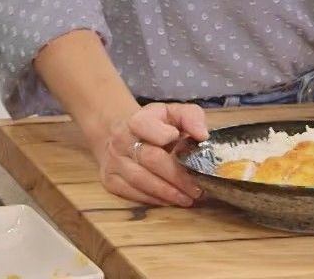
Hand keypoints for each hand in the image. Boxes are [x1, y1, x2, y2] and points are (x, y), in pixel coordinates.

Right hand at [88, 102, 208, 207]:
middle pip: (150, 159)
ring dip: (167, 192)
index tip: (185, 142)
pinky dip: (154, 199)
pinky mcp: (110, 181)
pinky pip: (133, 194)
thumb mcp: (172, 113)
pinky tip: (170, 200)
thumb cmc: (153, 126)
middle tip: (196, 187)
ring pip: (140, 180)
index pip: (146, 126)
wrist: (116, 134)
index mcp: (137, 120)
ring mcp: (113, 162)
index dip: (163, 134)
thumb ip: (190, 117)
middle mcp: (121, 140)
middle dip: (176, 176)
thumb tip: (202, 135)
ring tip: (188, 198)